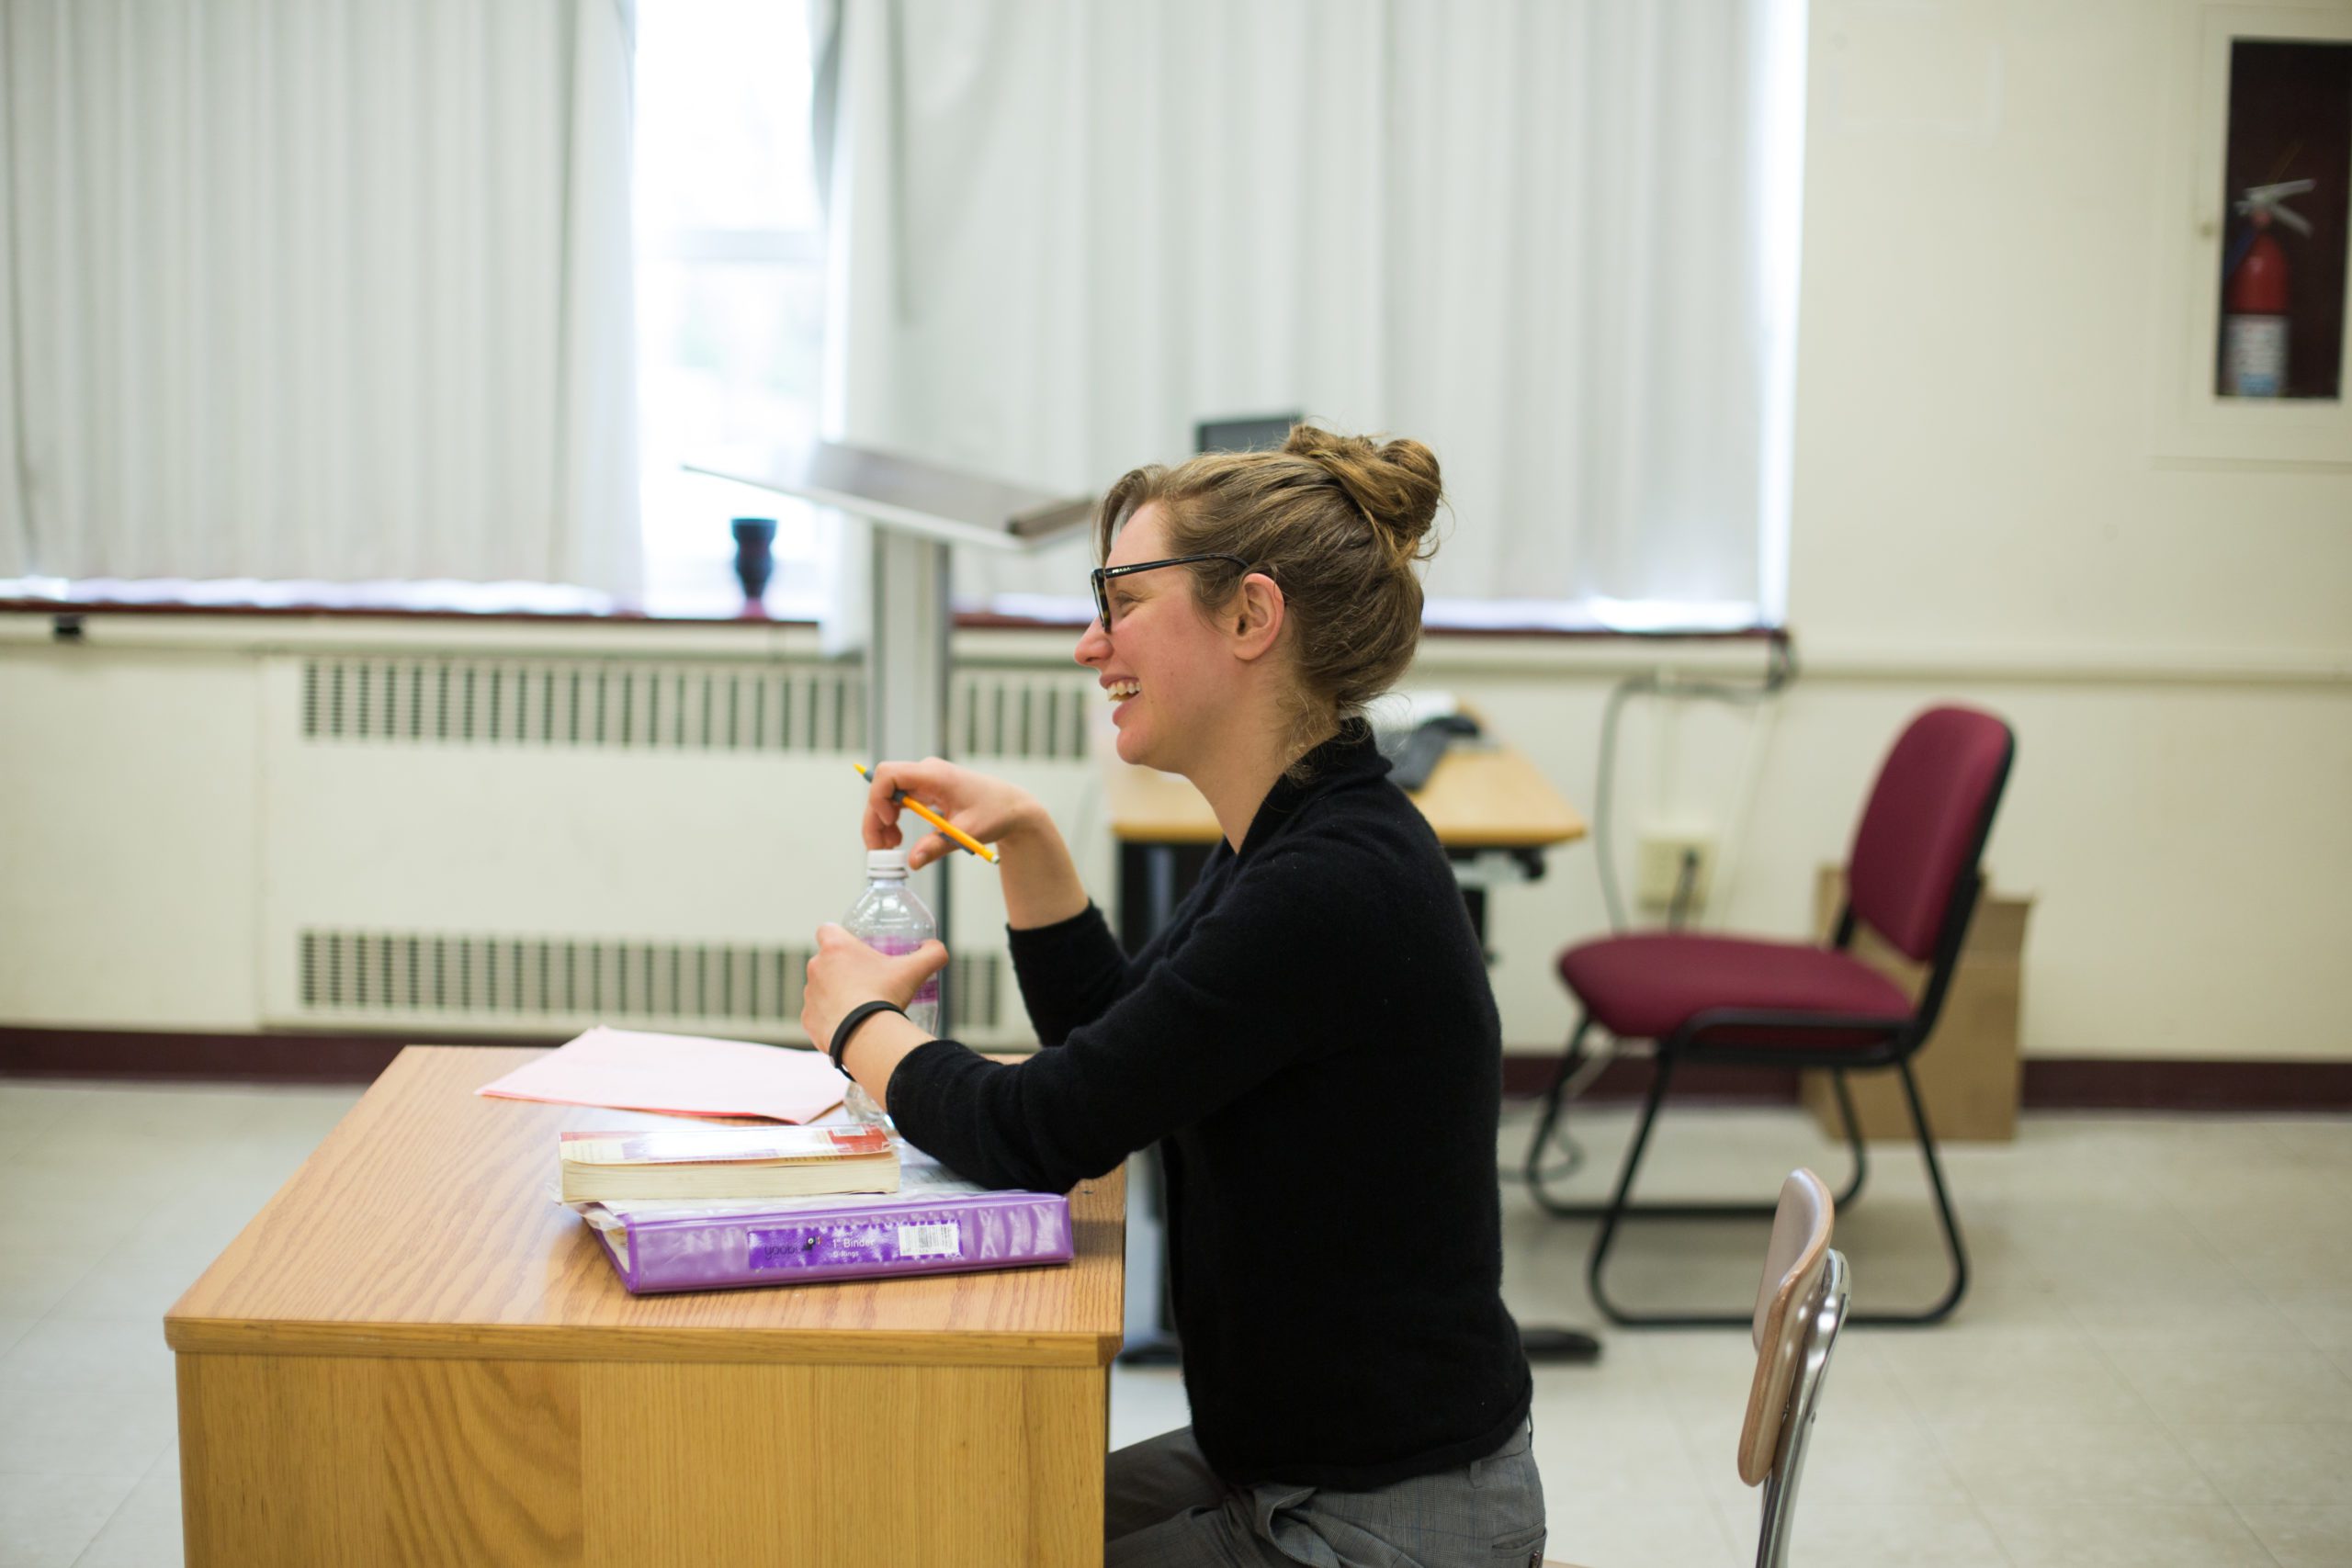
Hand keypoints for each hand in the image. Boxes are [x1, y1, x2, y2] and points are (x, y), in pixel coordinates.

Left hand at [801, 923, 949, 1052]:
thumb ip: (931, 954)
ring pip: (820, 989)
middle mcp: (816, 967)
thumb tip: (937, 948)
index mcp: (835, 948)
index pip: (827, 930)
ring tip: (858, 1008)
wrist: (865, 1036)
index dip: (840, 937)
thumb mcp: (914, 971)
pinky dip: (830, 1020)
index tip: (854, 949)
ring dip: (834, 995)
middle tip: (865, 982)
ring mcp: (809, 995)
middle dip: (841, 970)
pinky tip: (848, 1026)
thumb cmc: (885, 996)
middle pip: (825, 962)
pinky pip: (817, 1016)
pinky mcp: (807, 1019)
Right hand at [862, 756, 1039, 869]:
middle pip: (883, 787)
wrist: (1011, 807)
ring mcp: (924, 780)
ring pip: (887, 796)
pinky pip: (898, 801)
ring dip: (882, 822)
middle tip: (879, 849)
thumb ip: (937, 846)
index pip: (889, 774)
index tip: (888, 823)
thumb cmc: (995, 814)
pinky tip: (898, 839)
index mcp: (934, 774)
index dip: (879, 798)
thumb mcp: (967, 832)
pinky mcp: (925, 790)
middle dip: (875, 818)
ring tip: (891, 847)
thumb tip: (912, 862)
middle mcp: (925, 772)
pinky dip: (892, 820)